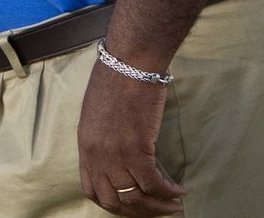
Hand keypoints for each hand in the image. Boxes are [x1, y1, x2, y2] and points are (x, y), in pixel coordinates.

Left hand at [78, 57, 183, 215]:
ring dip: (157, 207)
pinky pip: (153, 183)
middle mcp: (96, 154)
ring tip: (173, 206)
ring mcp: (115, 154)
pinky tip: (179, 191)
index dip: (112, 203)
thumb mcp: (96, 112)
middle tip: (156, 210)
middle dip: (137, 211)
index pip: (92, 189)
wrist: (129, 61)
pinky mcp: (136, 149)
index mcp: (85, 145)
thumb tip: (117, 152)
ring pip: (135, 197)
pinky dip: (168, 192)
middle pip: (114, 201)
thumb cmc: (115, 77)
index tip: (130, 204)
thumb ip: (102, 137)